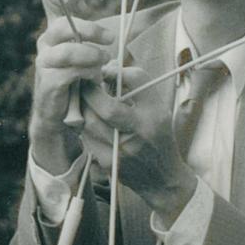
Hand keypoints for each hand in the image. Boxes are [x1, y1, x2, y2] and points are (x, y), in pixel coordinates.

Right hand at [29, 0, 114, 171]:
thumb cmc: (80, 78)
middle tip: (111, 38)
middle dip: (89, 30)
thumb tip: (140, 17)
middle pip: (62, 25)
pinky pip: (68, 73)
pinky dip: (85, 73)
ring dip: (90, 55)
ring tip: (105, 61)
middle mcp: (46, 42)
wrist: (63, 115)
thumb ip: (98, 32)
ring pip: (66, 51)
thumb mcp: (90, 51)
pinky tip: (94, 78)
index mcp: (57, 29)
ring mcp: (44, 63)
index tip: (81, 3)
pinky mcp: (47, 83)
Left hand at [78, 62, 198, 224]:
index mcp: (155, 112)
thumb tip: (106, 67)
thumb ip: (134, 85)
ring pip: (91, 122)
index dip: (115, 71)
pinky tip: (87, 119)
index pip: (136, 81)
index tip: (105, 70)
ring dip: (83, 108)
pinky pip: (87, 138)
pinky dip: (84, 125)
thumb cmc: (157, 135)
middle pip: (106, 106)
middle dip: (90, 91)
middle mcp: (141, 130)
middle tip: (84, 83)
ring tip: (83, 98)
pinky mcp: (109, 163)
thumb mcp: (156, 107)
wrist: (162, 178)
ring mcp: (123, 149)